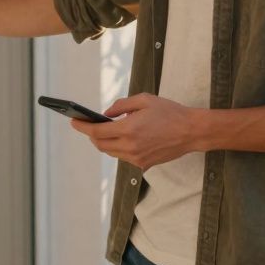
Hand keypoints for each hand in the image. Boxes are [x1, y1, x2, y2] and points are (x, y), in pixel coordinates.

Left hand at [69, 94, 199, 169]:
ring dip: (104, 142)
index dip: (82, 127)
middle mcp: (130, 147)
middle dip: (91, 135)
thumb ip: (121, 106)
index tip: (73, 122)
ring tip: (103, 131)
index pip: (97, 131)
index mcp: (128, 130)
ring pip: (111, 152)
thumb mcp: (144, 100)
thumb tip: (106, 113)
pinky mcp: (144, 164)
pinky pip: (123, 156)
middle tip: (87, 125)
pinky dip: (118, 147)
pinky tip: (122, 138)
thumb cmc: (169, 112)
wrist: (191, 132)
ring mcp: (137, 158)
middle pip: (100, 144)